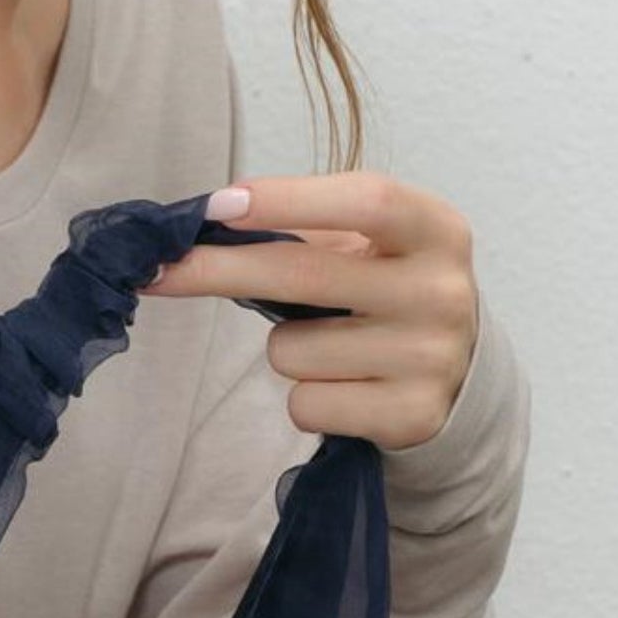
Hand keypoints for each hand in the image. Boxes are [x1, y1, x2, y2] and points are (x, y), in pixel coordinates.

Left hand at [142, 172, 479, 453]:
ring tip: (331, 347)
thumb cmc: (386, 293)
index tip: (218, 206)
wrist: (458, 375)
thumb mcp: (370, 247)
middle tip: (159, 270)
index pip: (365, 201)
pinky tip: (344, 387)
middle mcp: (442, 292)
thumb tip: (206, 224)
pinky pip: (303, 404)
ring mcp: (431, 359)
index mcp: (437, 230)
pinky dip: (304, 398)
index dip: (288, 200)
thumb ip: (304, 232)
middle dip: (218, 270)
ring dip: (285, 350)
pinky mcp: (410, 417)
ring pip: (290, 351)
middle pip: (304, 275)